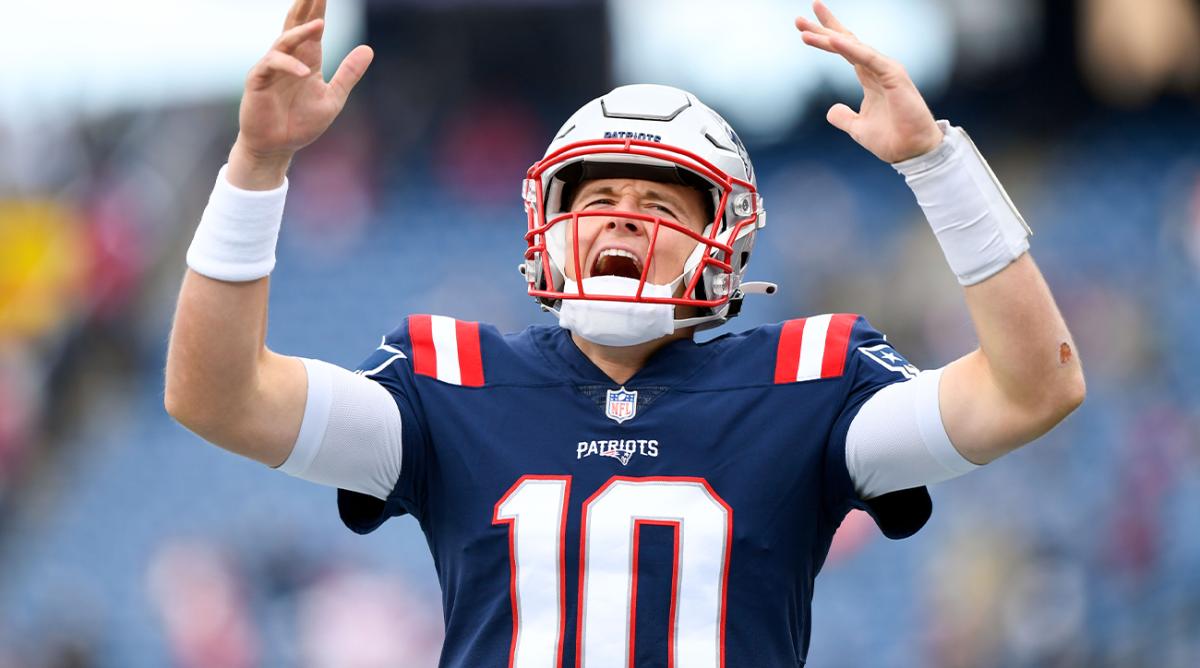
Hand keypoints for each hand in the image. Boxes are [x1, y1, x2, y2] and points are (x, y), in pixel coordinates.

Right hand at [229, 0, 373, 188]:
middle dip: (306, 6)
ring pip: (284, 40)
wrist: (277, 148)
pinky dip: (289, 66)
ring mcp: (272, 67)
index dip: (319, 8)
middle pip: (297, 24)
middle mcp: (289, 58)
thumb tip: (369, 49)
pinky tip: (304, 73)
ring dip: (301, 31)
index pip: (314, 27)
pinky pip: (272, 65)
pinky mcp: (258, 80)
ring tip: (320, 24)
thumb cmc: (301, 124)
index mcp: (307, 59)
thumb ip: (348, 74)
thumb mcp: (333, 98)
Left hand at [795, 0, 942, 163]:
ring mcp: (886, 70)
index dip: (826, 38)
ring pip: (853, 48)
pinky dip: (850, 49)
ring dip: (830, 38)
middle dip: (823, 30)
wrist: (912, 152)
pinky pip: (868, 59)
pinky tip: (833, 40)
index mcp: (870, 78)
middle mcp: (877, 68)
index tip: (803, 29)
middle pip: (846, 43)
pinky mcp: (894, 76)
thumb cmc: (892, 139)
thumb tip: (831, 111)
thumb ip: (844, 117)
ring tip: (806, 31)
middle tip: (798, 20)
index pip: (844, 51)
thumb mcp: (858, 129)